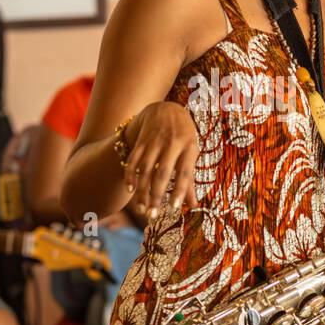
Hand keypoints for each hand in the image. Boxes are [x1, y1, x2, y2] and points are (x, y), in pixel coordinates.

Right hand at [123, 101, 199, 219]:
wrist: (166, 109)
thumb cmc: (184, 137)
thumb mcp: (191, 153)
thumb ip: (190, 179)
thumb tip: (193, 205)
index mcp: (188, 147)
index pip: (184, 171)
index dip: (179, 189)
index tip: (175, 207)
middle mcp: (171, 143)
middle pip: (162, 172)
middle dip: (156, 195)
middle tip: (153, 215)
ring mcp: (154, 141)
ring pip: (145, 169)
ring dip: (142, 190)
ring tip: (142, 208)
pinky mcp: (141, 141)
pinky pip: (133, 160)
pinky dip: (131, 176)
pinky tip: (130, 191)